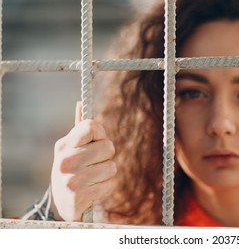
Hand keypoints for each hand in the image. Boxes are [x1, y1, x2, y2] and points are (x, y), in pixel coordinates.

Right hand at [50, 102, 116, 220]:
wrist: (60, 203)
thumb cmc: (71, 168)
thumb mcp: (70, 148)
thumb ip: (79, 128)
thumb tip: (81, 102)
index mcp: (64, 145)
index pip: (91, 126)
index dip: (101, 133)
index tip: (97, 140)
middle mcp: (66, 161)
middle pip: (108, 147)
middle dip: (107, 155)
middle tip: (96, 161)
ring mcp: (72, 179)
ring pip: (112, 166)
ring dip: (107, 172)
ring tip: (94, 176)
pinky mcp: (80, 196)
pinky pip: (110, 184)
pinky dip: (106, 186)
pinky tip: (93, 187)